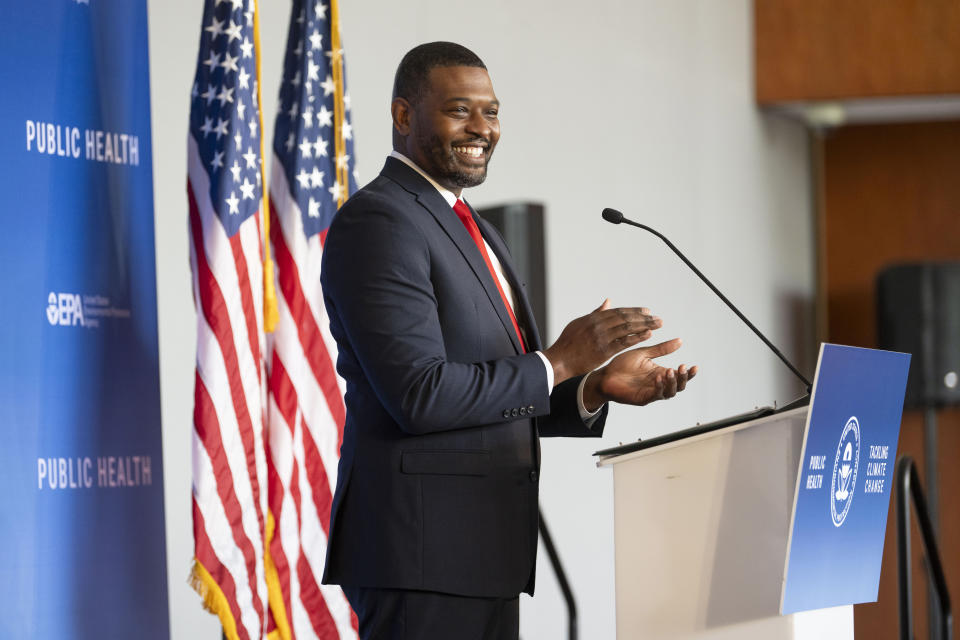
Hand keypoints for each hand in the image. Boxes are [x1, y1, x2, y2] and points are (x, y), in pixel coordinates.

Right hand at [542, 299, 661, 384]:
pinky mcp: (604, 350)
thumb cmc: (568, 342)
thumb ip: (595, 313)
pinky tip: (648, 335)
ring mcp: (602, 337)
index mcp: (594, 318)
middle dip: (644, 317)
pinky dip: (637, 337)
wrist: (560, 359)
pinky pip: (624, 342)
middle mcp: (599, 325)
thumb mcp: (579, 323)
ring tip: (658, 324)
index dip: (634, 311)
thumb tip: (608, 302)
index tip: (646, 311)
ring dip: (645, 325)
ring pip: (628, 328)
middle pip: (626, 318)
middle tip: (657, 318)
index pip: (618, 312)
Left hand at [581, 338, 696, 410]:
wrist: (604, 375)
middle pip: (679, 386)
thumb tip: (680, 341)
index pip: (679, 375)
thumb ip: (661, 349)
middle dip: (684, 378)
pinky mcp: (643, 398)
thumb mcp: (644, 354)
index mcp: (660, 373)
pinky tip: (659, 377)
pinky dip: (659, 387)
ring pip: (670, 392)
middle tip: (683, 368)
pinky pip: (655, 395)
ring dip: (672, 382)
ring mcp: (651, 392)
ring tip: (671, 371)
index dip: (689, 373)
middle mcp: (658, 384)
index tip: (694, 366)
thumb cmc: (621, 365)